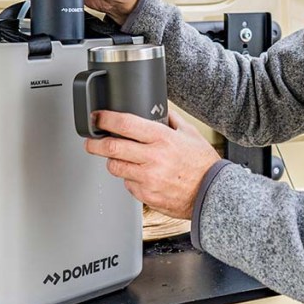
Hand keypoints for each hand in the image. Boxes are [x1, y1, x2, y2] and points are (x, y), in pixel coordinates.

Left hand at [84, 110, 221, 218]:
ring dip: (113, 161)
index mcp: (162, 138)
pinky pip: (127, 184)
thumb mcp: (190, 133)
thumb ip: (171, 119)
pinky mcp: (146, 195)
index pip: (125, 124)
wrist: (212, 193)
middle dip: (95, 143)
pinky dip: (129, 179)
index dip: (106, 119)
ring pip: (115, 167)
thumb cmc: (202, 164)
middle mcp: (153, 157)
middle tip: (91, 141)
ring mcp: (148, 178)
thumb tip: (158, 108)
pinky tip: (141, 175)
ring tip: (120, 158)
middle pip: (112, 147)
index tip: (97, 117)